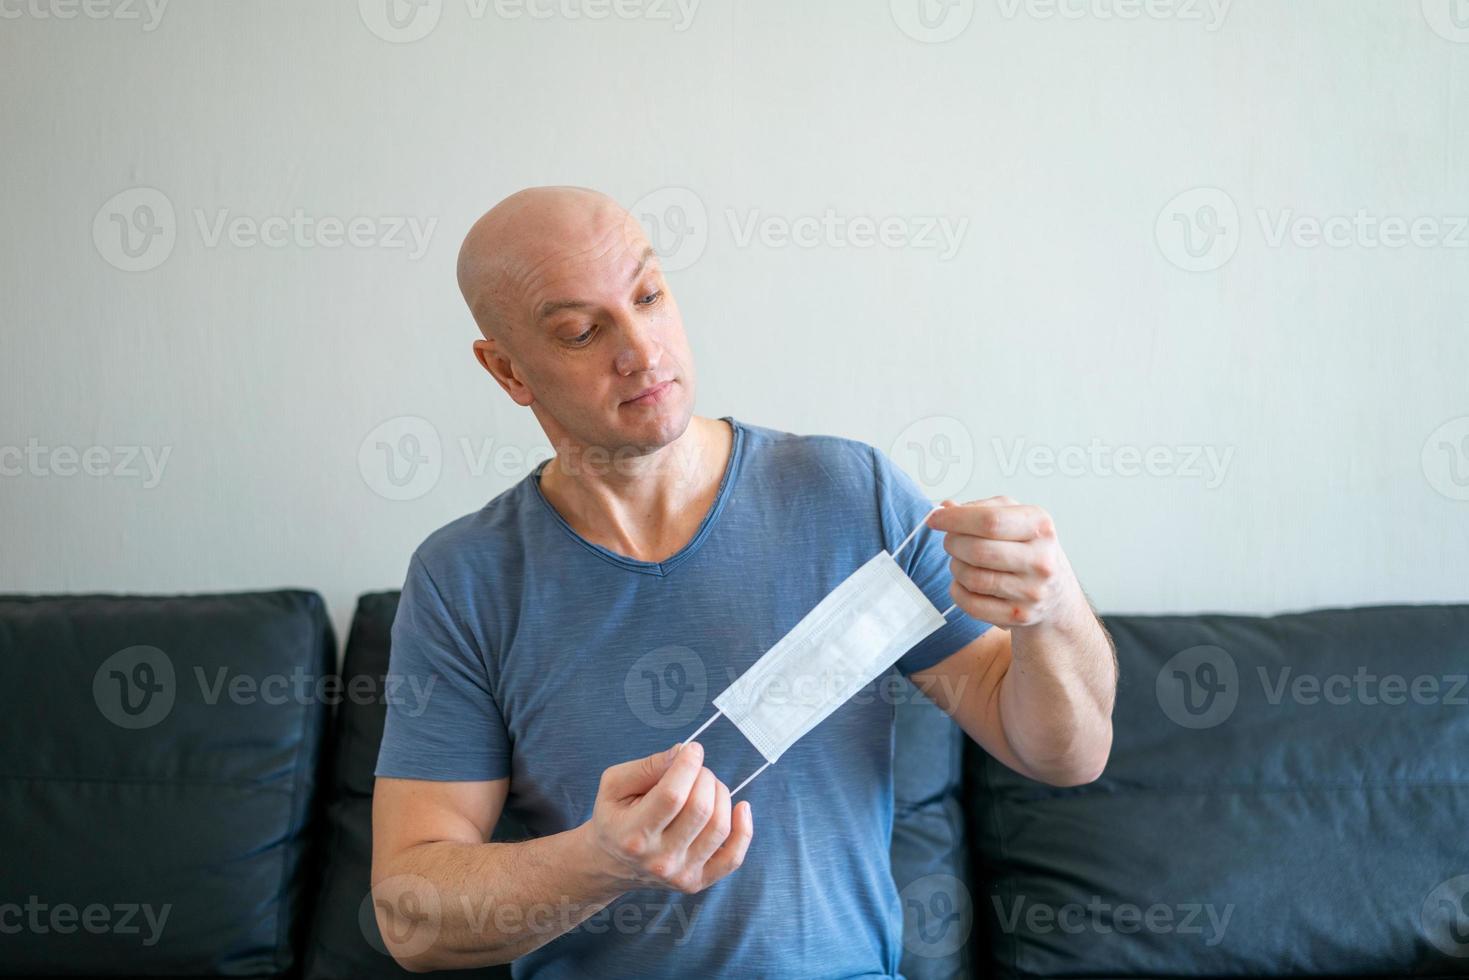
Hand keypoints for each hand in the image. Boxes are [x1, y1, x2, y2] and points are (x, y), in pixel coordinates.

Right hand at [584, 742, 752, 893]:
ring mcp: (680, 874)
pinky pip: (733, 858)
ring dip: (721, 794)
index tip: (692, 749)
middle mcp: (658, 859)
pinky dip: (744, 829)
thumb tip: (682, 753)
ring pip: (719, 826)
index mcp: (633, 834)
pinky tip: (741, 807)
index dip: (688, 765)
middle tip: (695, 769)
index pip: (673, 796)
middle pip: (700, 808)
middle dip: (704, 776)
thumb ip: (647, 766)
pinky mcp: (697, 881)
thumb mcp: (614, 785)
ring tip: (707, 785)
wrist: (611, 864)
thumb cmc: (614, 817)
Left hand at [926, 496, 1084, 629]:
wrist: (1055, 594)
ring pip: (971, 578)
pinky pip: (971, 604)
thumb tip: (945, 508)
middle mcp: (1041, 560)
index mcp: (1040, 526)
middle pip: (977, 550)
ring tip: (962, 561)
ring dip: (955, 567)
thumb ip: (980, 509)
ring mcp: (1031, 591)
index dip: (955, 519)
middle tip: (951, 541)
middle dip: (952, 543)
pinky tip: (966, 584)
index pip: (990, 520)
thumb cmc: (1027, 549)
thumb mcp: (1014, 519)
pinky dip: (958, 591)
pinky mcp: (1019, 616)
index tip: (935, 518)